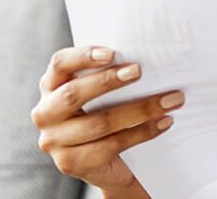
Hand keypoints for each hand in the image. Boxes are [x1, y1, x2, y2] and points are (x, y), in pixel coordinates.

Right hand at [31, 45, 185, 194]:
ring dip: (140, 109)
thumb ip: (110, 74)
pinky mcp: (70, 163)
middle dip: (108, 81)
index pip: (60, 64)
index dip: (83, 57)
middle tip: (139, 71)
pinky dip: (142, 132)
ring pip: (99, 123)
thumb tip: (150, 53)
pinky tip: (164, 122)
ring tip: (171, 99)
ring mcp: (54, 141)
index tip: (112, 53)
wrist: (107, 164)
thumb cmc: (106, 114)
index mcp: (50, 87)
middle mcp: (45, 113)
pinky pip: (111, 145)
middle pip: (73, 95)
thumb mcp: (101, 94)